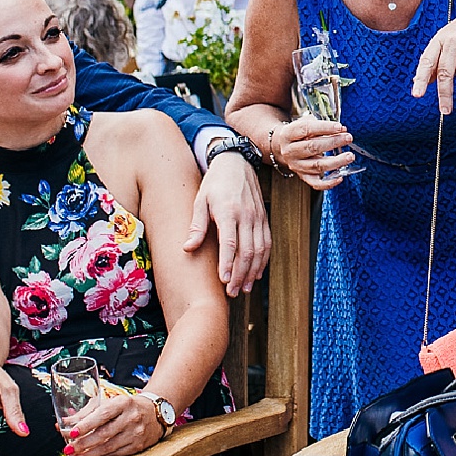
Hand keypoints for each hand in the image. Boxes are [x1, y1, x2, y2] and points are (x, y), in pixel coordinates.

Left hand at [64, 388, 165, 455]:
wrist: (155, 413)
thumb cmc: (128, 407)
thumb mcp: (111, 402)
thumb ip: (87, 412)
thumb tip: (65, 422)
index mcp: (123, 403)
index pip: (102, 415)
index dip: (86, 425)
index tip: (71, 433)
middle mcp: (131, 418)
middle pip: (104, 434)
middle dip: (83, 444)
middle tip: (68, 449)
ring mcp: (135, 433)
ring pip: (107, 448)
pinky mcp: (137, 446)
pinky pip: (113, 455)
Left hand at [186, 149, 268, 294]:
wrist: (237, 163)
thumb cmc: (215, 183)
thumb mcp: (200, 200)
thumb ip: (197, 225)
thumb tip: (188, 248)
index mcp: (228, 211)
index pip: (230, 243)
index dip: (227, 264)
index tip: (224, 281)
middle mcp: (246, 215)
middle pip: (246, 251)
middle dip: (240, 274)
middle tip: (231, 292)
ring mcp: (258, 217)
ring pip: (259, 250)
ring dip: (253, 271)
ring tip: (244, 288)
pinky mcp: (264, 219)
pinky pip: (267, 243)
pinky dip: (263, 260)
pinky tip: (256, 273)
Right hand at [269, 115, 355, 189]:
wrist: (282, 147)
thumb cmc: (298, 133)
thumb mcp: (304, 124)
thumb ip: (321, 125)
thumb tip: (342, 129)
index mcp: (288, 134)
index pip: (306, 129)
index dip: (325, 128)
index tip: (340, 127)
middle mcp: (290, 151)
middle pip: (312, 147)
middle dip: (333, 142)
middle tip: (348, 138)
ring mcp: (296, 165)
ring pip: (316, 166)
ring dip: (335, 161)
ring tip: (349, 156)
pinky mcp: (302, 176)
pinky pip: (315, 183)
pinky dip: (328, 183)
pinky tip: (340, 177)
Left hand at [411, 7, 455, 114]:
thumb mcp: (445, 42)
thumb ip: (435, 60)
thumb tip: (422, 82)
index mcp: (439, 40)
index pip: (427, 61)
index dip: (421, 79)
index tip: (417, 94)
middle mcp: (453, 40)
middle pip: (445, 71)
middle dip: (445, 93)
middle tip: (446, 110)